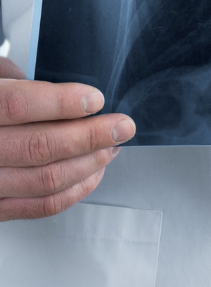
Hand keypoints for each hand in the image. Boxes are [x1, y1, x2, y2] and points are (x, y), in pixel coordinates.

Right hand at [0, 57, 133, 220]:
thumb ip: (12, 79)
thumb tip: (58, 89)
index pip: (18, 104)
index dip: (62, 102)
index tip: (96, 99)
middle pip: (39, 146)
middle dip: (91, 136)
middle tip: (122, 126)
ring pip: (44, 181)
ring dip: (89, 164)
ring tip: (111, 146)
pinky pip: (38, 207)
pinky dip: (74, 191)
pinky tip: (92, 173)